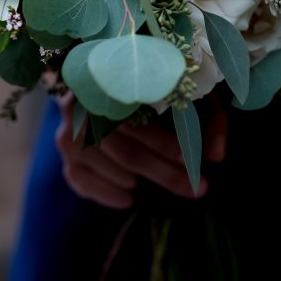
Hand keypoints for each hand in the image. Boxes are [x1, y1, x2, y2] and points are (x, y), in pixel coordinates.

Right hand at [55, 93, 227, 208]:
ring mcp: (69, 131)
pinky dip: (107, 193)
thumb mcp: (187, 92)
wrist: (105, 85)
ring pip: (104, 166)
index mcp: (115, 83)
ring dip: (135, 181)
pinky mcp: (64, 153)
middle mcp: (86, 106)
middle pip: (127, 152)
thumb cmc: (157, 90)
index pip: (142, 122)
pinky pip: (80, 179)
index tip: (195, 163)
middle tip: (196, 189)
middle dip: (165, 174)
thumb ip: (209, 117)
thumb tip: (217, 155)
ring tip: (157, 187)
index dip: (168, 146)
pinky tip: (129, 197)